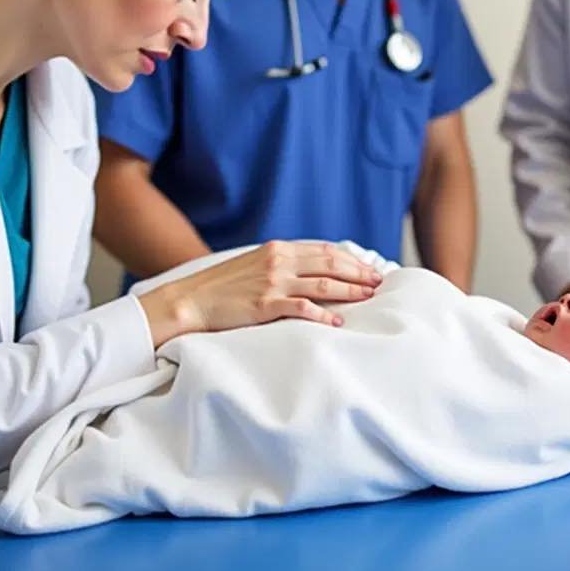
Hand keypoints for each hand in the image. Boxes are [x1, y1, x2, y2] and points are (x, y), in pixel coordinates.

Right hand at [139, 241, 383, 345]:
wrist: (190, 300)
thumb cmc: (222, 286)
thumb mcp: (255, 264)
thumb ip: (282, 264)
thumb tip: (311, 271)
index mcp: (278, 249)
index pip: (325, 250)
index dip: (352, 259)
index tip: (369, 268)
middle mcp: (279, 261)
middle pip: (331, 263)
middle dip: (359, 273)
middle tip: (379, 282)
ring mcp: (273, 282)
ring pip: (323, 283)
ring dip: (350, 290)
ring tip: (369, 297)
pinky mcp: (265, 304)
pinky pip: (302, 308)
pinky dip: (323, 314)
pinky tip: (338, 321)